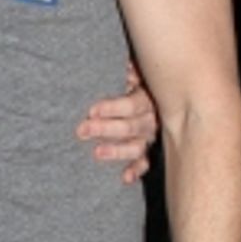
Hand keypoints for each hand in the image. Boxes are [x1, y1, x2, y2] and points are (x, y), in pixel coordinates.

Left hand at [75, 61, 157, 183]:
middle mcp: (153, 117)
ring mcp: (151, 135)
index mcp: (149, 96)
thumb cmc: (136, 76)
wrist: (159, 89)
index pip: (132, 105)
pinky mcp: (148, 149)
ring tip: (96, 153)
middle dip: (105, 129)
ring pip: (137, 146)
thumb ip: (129, 67)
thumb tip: (122, 64)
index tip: (91, 110)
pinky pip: (145, 161)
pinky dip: (136, 170)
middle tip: (82, 130)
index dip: (112, 108)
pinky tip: (125, 177)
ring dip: (117, 151)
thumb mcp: (134, 68)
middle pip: (131, 126)